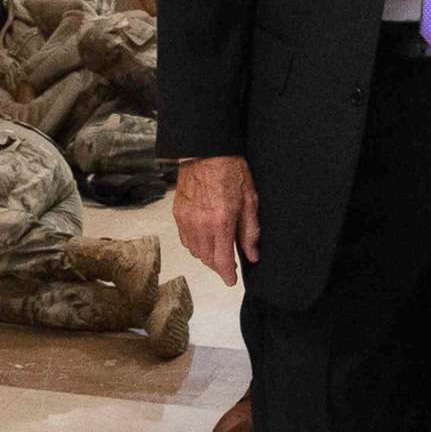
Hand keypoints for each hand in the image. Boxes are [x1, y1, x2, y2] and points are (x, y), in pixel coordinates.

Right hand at [175, 155, 258, 285]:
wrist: (206, 151)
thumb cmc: (231, 171)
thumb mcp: (250, 200)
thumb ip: (250, 231)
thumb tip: (252, 255)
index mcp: (221, 222)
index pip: (222, 261)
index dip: (228, 275)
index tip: (232, 280)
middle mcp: (201, 225)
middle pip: (207, 259)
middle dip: (218, 266)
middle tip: (229, 265)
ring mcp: (186, 219)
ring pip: (195, 251)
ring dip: (206, 256)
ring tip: (218, 252)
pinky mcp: (178, 213)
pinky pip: (185, 238)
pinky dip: (195, 244)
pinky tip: (204, 239)